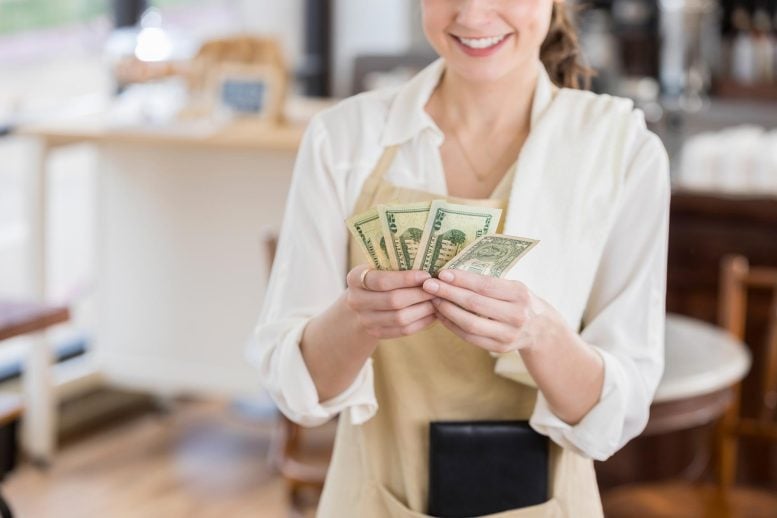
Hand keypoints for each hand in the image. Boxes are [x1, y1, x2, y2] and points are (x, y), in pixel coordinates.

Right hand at [345, 265, 436, 338]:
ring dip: (423, 310)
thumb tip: (430, 265)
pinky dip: (421, 322)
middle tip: (437, 289)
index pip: (382, 281)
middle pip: (393, 301)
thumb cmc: (378, 278)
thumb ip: (397, 265)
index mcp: (355, 279)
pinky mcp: (375, 333)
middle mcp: (355, 301)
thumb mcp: (379, 267)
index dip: (406, 279)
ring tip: (437, 301)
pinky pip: (403, 330)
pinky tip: (432, 314)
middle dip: (419, 294)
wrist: (361, 302)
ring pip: (400, 318)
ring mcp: (364, 320)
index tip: (426, 275)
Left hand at [422, 269, 561, 353]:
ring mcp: (509, 334)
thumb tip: (452, 273)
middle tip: (429, 285)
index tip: (442, 273)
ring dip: (447, 311)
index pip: (485, 285)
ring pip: (470, 323)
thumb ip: (489, 282)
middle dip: (448, 293)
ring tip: (433, 300)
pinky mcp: (500, 348)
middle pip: (475, 304)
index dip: (462, 279)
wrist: (541, 329)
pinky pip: (470, 337)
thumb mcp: (513, 286)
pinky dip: (453, 326)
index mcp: (520, 294)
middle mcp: (516, 315)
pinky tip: (441, 315)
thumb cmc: (519, 300)